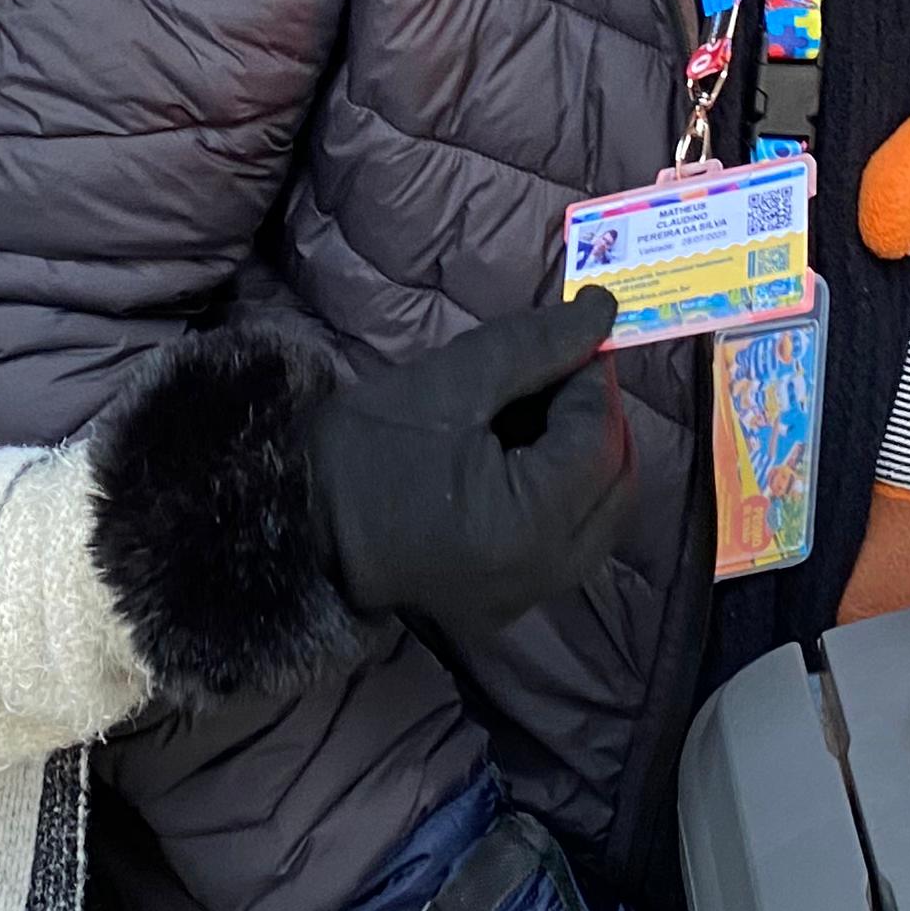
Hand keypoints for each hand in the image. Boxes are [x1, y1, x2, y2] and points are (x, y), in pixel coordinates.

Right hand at [310, 291, 634, 632]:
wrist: (294, 522)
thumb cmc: (364, 449)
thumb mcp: (451, 381)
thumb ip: (536, 346)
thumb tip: (604, 311)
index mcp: (526, 523)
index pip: (598, 435)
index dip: (593, 375)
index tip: (569, 333)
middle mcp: (544, 571)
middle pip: (615, 478)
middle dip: (596, 416)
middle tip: (557, 368)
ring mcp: (531, 594)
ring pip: (602, 510)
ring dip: (586, 453)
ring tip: (536, 408)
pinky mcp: (514, 600)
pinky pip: (574, 538)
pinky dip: (566, 491)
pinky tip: (525, 453)